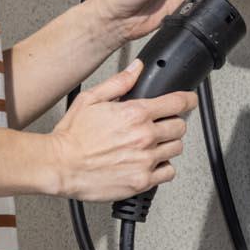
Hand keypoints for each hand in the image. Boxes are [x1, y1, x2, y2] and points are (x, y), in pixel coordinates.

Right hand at [49, 67, 191, 201]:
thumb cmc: (71, 137)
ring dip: (168, 145)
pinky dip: (163, 168)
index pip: (177, 103)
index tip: (190, 101)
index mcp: (135, 113)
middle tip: (162, 125)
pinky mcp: (142, 180)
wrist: (60, 166)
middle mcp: (144, 136)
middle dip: (173, 124)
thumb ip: (118, 83)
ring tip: (152, 145)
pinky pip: (168, 173)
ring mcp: (145, 160)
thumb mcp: (91, 99)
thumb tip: (136, 69)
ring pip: (176, 149)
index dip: (188, 100)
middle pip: (180, 127)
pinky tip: (150, 163)